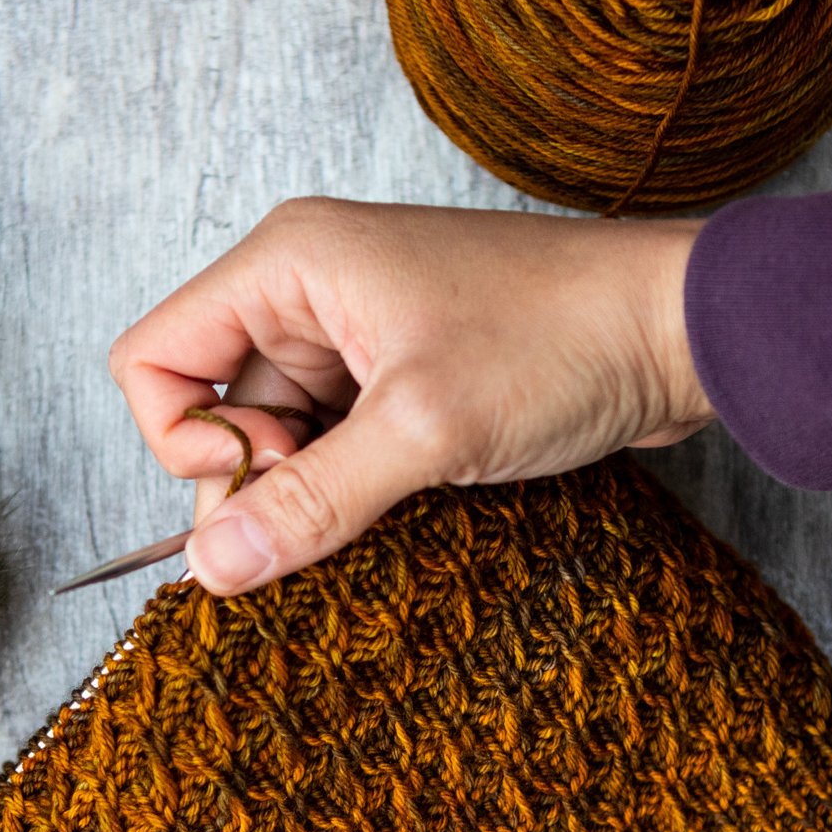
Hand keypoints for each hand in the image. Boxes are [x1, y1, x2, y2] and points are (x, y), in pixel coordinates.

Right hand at [108, 197, 713, 593]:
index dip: (185, 440)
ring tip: (391, 493)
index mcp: (287, 265)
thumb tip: (210, 566)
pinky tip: (402, 495)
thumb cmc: (566, 337)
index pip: (151, 359)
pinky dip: (346, 486)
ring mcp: (350, 334)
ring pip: (272, 438)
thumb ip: (309, 501)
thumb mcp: (424, 429)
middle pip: (209, 410)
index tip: (268, 474)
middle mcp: (305, 291)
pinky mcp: (392, 375)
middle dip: (256, 477)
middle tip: (337, 504)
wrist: (681, 331)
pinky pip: (327, 444)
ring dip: (310, 488)